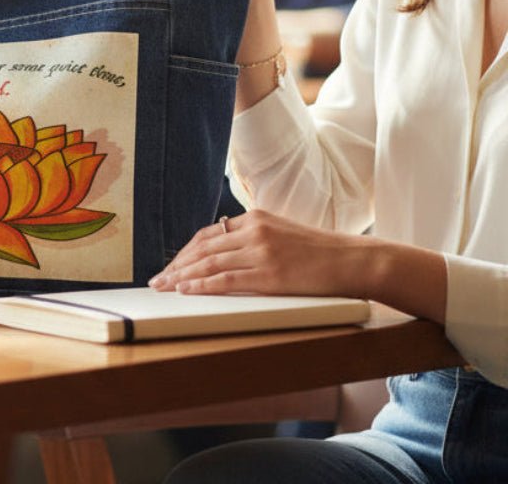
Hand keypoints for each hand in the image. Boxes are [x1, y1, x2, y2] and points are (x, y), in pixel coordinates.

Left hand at [147, 209, 360, 298]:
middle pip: (203, 247)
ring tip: (164, 287)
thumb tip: (227, 253)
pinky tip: (186, 290)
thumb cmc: (320, 252)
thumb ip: (255, 238)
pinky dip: (201, 285)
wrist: (352, 260)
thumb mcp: (282, 234)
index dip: (186, 251)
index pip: (209, 234)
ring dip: (181, 276)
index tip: (172, 265)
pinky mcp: (269, 274)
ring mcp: (261, 251)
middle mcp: (254, 230)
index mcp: (255, 218)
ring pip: (209, 263)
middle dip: (177, 264)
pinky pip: (225, 280)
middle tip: (158, 279)